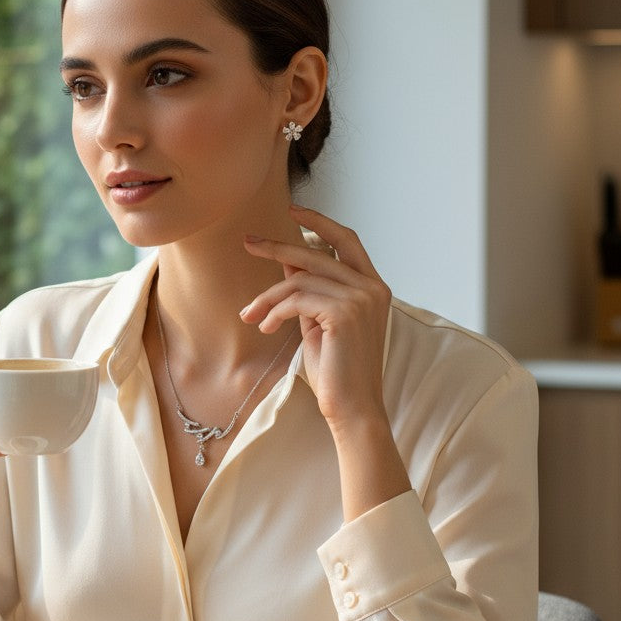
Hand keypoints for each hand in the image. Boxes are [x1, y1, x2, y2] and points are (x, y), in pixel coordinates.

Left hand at [240, 205, 391, 437]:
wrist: (353, 409)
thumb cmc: (337, 372)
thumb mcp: (319, 322)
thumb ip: (309, 291)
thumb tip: (288, 257)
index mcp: (373, 286)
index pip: (347, 240)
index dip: (319, 222)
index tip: (291, 211)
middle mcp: (372, 287)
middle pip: (315, 254)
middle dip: (277, 246)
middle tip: (247, 243)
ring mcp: (361, 298)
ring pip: (299, 279)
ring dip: (268, 297)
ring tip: (251, 315)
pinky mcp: (344, 313)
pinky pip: (296, 298)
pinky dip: (274, 310)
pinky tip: (264, 326)